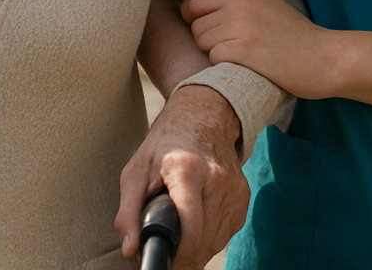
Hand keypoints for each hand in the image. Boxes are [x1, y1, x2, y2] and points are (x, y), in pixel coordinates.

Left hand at [116, 84, 247, 268]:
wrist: (202, 116)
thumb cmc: (165, 144)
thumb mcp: (136, 171)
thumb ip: (129, 212)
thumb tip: (130, 250)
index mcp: (187, 171)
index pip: (192, 227)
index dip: (179, 253)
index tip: (166, 259)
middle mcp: (216, 179)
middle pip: (204, 240)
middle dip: (184, 256)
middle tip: (168, 254)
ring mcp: (234, 188)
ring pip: (217, 242)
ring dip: (198, 250)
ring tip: (179, 240)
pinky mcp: (243, 195)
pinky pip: (227, 233)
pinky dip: (211, 238)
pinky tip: (197, 228)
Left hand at [183, 0, 331, 99]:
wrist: (322, 58)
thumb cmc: (293, 33)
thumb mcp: (268, 0)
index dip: (196, 5)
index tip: (209, 19)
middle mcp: (240, 0)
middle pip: (193, 14)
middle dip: (203, 29)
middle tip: (225, 41)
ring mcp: (240, 24)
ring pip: (199, 36)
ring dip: (213, 48)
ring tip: (239, 52)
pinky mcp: (241, 49)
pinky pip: (211, 55)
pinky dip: (222, 63)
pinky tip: (242, 63)